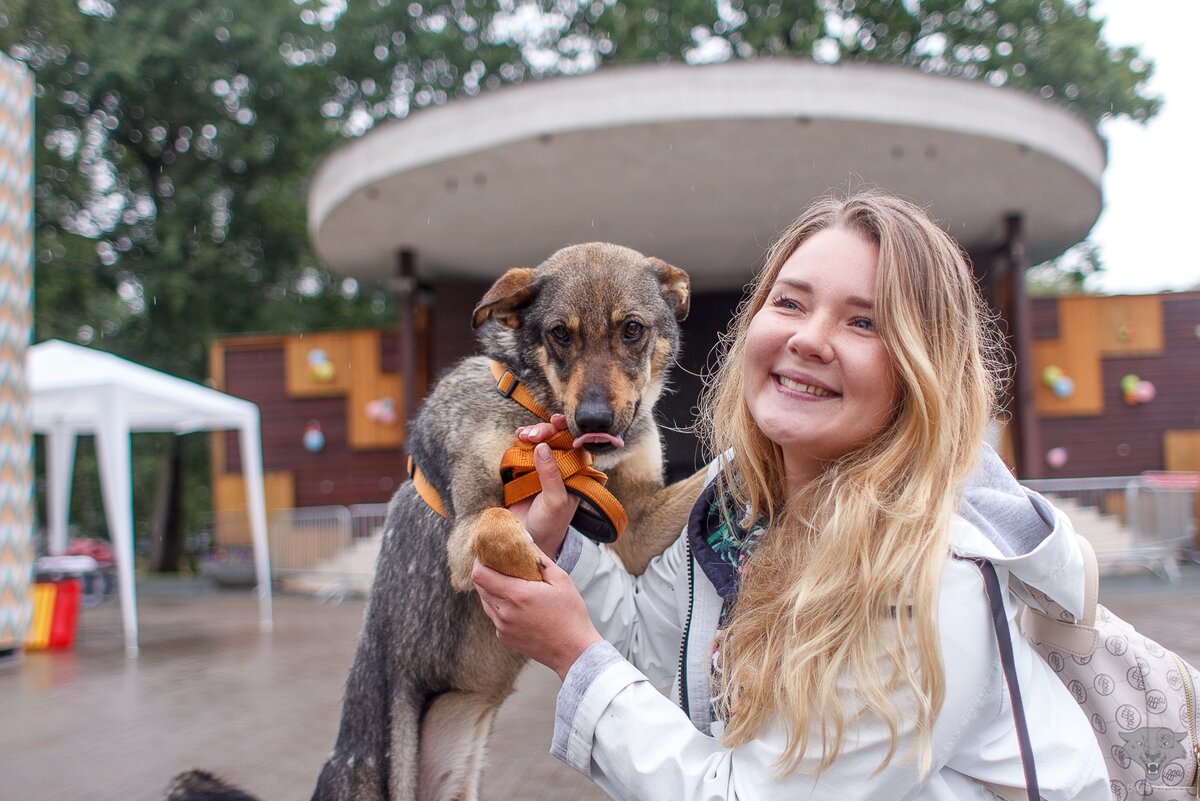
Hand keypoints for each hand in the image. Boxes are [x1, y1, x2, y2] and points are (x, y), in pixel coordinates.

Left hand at [473, 550, 601, 680]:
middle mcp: (505, 613)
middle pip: (479, 587)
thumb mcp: (561, 579)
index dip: (479, 562)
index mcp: (517, 595)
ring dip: (493, 590)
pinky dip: (500, 607)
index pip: (480, 575)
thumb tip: (524, 540)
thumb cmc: (571, 614)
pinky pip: (494, 616)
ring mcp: (502, 628)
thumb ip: (539, 559)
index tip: (487, 554)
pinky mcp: (504, 638)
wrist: (574, 651)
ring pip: (485, 602)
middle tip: (500, 566)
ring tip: (511, 584)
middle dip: (486, 573)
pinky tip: (518, 605)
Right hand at [508, 414, 578, 558]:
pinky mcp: (525, 470)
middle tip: (533, 434)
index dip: (567, 430)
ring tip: (524, 434)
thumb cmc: (550, 524)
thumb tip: (542, 447)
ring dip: (532, 433)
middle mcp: (560, 467)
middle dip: (546, 431)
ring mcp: (542, 467)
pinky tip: (519, 437)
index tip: (556, 422)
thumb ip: (551, 475)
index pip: (575, 445)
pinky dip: (521, 441)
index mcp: (575, 473)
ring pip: (540, 441)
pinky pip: (524, 450)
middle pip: (557, 439)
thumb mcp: (555, 501)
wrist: (529, 540)